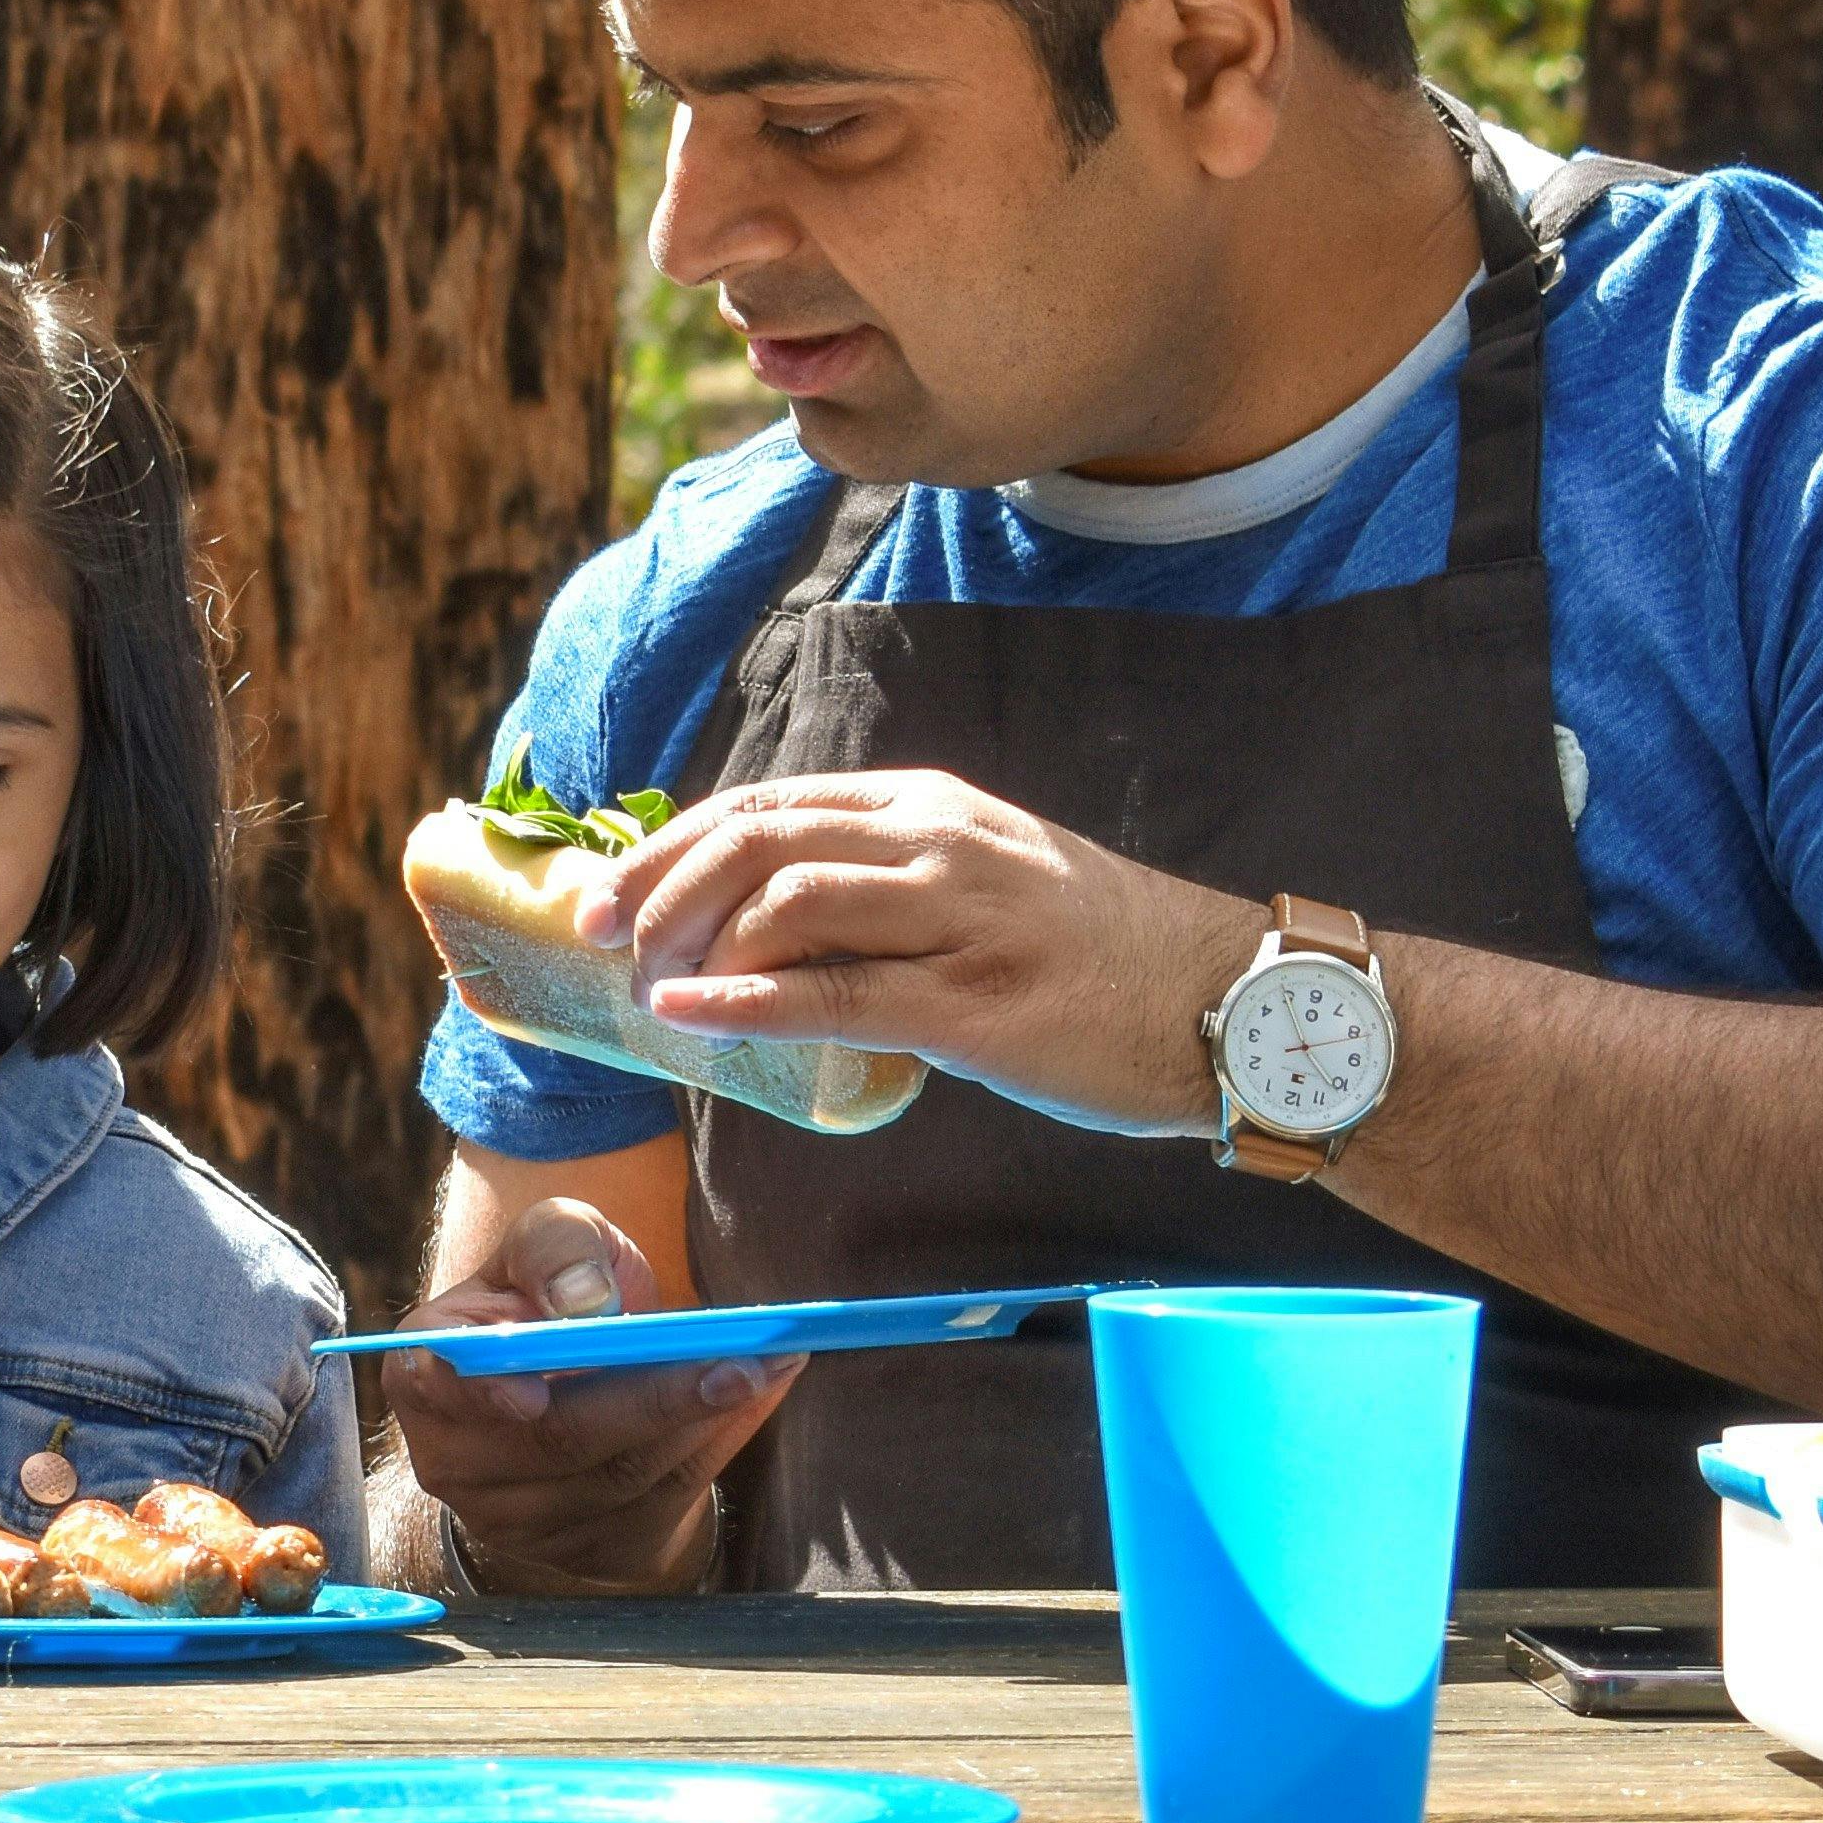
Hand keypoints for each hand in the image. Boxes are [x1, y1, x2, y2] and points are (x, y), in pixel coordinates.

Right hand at [377, 1192, 769, 1597]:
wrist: (578, 1375)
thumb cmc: (551, 1296)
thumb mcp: (550, 1240)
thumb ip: (557, 1246)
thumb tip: (585, 1302)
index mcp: (426, 1374)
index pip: (438, 1389)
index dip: (483, 1394)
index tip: (534, 1395)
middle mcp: (456, 1460)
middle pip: (558, 1440)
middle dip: (654, 1398)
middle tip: (738, 1358)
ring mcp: (517, 1520)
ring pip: (619, 1477)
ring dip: (703, 1419)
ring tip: (766, 1364)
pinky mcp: (584, 1551)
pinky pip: (662, 1503)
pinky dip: (719, 1447)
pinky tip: (758, 1396)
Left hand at [583, 769, 1256, 1139]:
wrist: (1225, 1003)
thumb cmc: (1098, 958)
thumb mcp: (988, 883)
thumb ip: (891, 886)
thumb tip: (769, 923)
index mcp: (931, 809)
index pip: (768, 804)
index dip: (671, 845)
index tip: (606, 891)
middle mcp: (938, 844)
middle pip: (757, 838)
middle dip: (654, 886)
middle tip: (597, 938)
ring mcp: (959, 918)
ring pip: (786, 901)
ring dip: (691, 946)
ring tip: (646, 989)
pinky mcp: (975, 1004)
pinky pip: (836, 992)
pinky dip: (744, 1002)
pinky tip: (688, 1017)